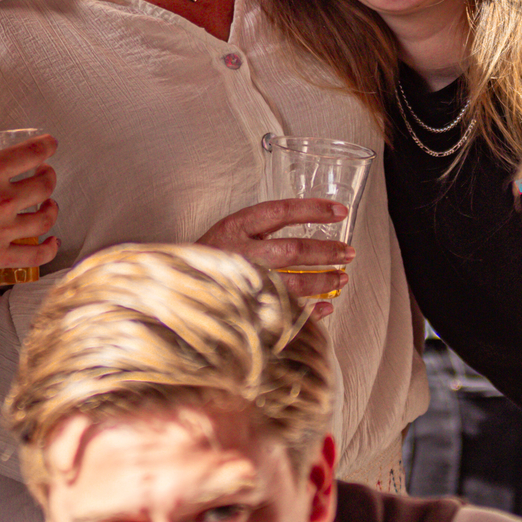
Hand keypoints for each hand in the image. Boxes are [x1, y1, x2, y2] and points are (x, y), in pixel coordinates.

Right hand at [0, 134, 58, 281]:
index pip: (30, 153)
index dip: (46, 147)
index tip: (50, 146)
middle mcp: (1, 199)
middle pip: (44, 185)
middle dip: (49, 177)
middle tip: (46, 176)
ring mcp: (2, 229)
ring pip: (45, 218)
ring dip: (51, 209)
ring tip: (49, 206)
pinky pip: (35, 255)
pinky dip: (50, 248)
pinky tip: (53, 242)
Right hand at [200, 198, 353, 304]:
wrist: (173, 289)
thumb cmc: (207, 259)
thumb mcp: (228, 233)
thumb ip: (259, 231)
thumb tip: (306, 233)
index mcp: (236, 227)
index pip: (281, 211)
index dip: (313, 209)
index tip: (340, 211)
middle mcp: (241, 253)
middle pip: (294, 250)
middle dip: (326, 251)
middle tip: (348, 252)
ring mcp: (244, 282)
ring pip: (294, 282)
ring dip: (323, 281)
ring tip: (342, 278)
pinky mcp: (246, 307)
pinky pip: (286, 311)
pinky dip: (310, 311)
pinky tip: (326, 307)